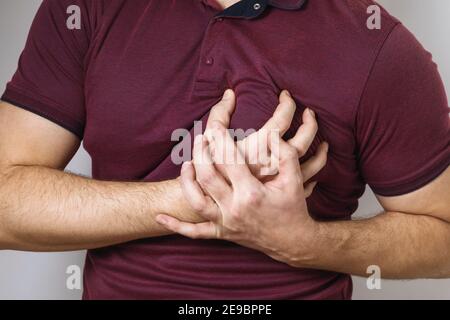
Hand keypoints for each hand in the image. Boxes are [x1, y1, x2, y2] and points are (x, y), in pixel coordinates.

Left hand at [157, 95, 326, 265]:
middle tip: (200, 138)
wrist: (292, 241)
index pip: (229, 160)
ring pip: (196, 201)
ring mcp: (226, 223)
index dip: (220, 140)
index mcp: (252, 193)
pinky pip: (194, 233)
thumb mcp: (294, 179)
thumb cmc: (292, 207)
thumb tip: (271, 134)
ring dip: (186, 180)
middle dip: (200, 154)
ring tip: (187, 162)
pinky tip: (160, 217)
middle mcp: (234, 209)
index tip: (214, 126)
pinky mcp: (222, 233)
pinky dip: (175, 226)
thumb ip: (284, 154)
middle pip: (207, 177)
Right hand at [204, 89, 327, 191]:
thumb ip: (219, 116)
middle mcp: (275, 165)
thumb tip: (229, 93)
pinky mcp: (282, 195)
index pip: (282, 120)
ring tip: (323, 139)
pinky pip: (309, 183)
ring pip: (312, 163)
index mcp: (260, 149)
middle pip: (303, 140)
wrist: (215, 210)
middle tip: (310, 112)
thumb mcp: (211, 142)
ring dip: (321, 149)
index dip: (287, 104)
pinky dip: (314, 173)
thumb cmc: (212, 174)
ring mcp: (281, 182)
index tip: (286, 96)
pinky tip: (314, 164)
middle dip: (309, 122)